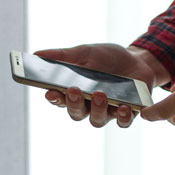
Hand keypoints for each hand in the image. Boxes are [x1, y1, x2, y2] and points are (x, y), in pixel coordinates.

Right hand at [35, 44, 169, 127]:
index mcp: (75, 91)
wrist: (137, 59)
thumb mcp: (85, 52)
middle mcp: (88, 105)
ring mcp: (107, 111)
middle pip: (76, 113)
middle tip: (74, 90)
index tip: (51, 92)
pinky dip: (122, 117)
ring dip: (97, 109)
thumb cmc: (107, 57)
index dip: (54, 98)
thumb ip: (63, 56)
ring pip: (97, 120)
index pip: (59, 99)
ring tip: (99, 94)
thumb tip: (37, 53)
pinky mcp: (126, 114)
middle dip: (73, 103)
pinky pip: (122, 122)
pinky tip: (123, 107)